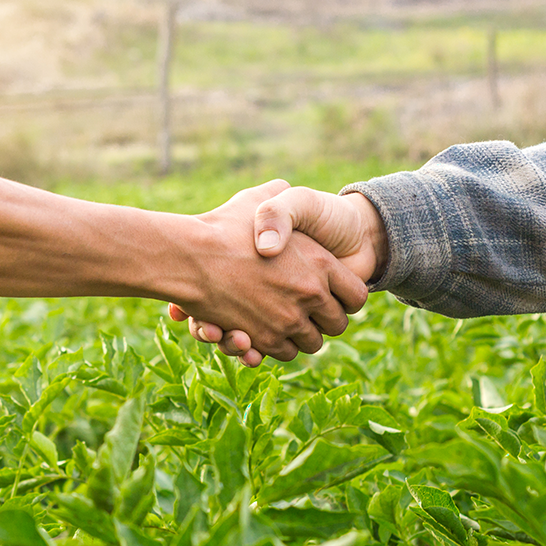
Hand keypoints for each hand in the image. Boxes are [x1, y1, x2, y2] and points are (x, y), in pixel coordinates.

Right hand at [169, 181, 367, 362]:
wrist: (190, 255)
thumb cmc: (227, 225)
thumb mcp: (263, 199)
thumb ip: (283, 199)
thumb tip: (289, 193)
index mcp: (321, 264)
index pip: (355, 295)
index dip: (347, 297)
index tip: (334, 294)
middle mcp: (310, 295)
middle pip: (336, 325)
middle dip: (325, 320)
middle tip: (310, 310)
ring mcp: (288, 321)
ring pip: (312, 343)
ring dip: (302, 335)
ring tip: (287, 319)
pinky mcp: (266, 340)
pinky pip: (285, 352)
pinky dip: (278, 346)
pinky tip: (268, 327)